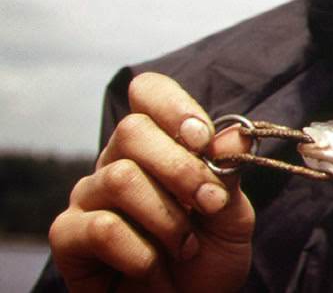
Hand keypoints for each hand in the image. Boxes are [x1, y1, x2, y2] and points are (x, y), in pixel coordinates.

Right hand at [49, 72, 255, 291]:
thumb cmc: (207, 259)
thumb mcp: (232, 214)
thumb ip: (229, 173)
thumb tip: (235, 134)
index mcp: (157, 144)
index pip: (148, 92)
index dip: (174, 107)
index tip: (203, 139)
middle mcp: (117, 161)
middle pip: (133, 130)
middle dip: (182, 170)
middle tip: (210, 205)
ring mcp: (90, 196)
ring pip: (120, 177)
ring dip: (167, 219)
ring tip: (184, 247)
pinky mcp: (69, 236)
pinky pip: (102, 227)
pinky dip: (140, 253)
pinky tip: (153, 267)